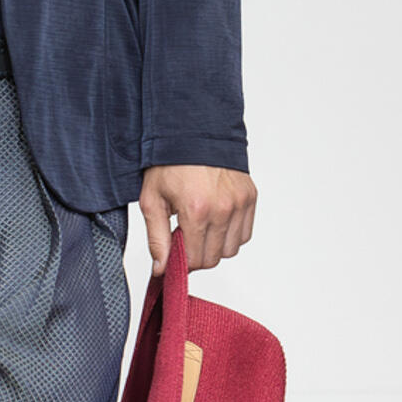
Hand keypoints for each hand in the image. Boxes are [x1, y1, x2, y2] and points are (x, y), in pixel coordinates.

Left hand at [138, 163, 256, 275]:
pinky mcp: (250, 197)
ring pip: (232, 248)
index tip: (175, 250)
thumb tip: (161, 269)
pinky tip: (215, 221)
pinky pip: (245, 233)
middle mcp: (223, 209)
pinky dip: (231, 234)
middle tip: (185, 236)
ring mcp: (239, 203)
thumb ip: (157, 239)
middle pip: (214, 258)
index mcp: (197, 211)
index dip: (182, 262)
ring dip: (215, 246)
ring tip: (200, 227)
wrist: (193, 132)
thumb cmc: (170, 163)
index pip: (195, 260)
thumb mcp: (152, 200)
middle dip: (197, 254)